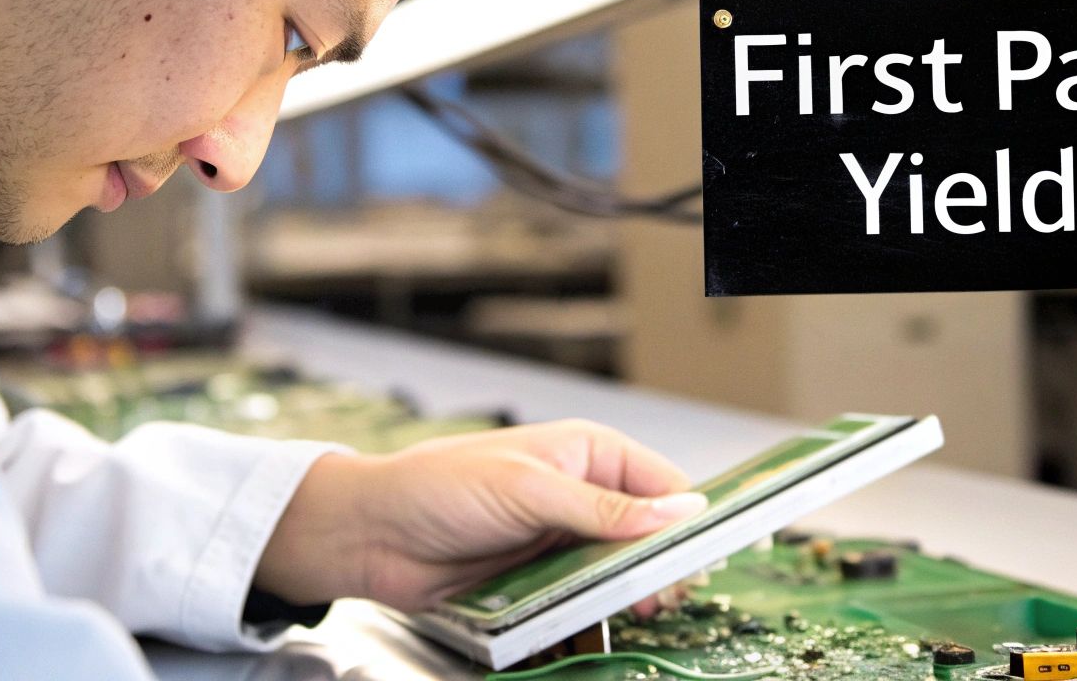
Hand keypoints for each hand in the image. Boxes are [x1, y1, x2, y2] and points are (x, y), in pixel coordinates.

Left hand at [254, 420, 706, 611]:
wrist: (369, 536)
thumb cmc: (436, 487)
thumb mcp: (526, 489)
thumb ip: (603, 509)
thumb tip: (677, 512)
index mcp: (586, 453)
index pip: (660, 485)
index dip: (687, 517)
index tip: (706, 552)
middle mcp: (579, 495)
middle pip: (646, 535)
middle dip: (658, 564)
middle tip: (663, 593)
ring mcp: (558, 539)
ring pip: (616, 572)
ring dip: (623, 593)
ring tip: (631, 610)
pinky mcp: (537, 578)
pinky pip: (580, 599)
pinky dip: (589, 613)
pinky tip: (595, 623)